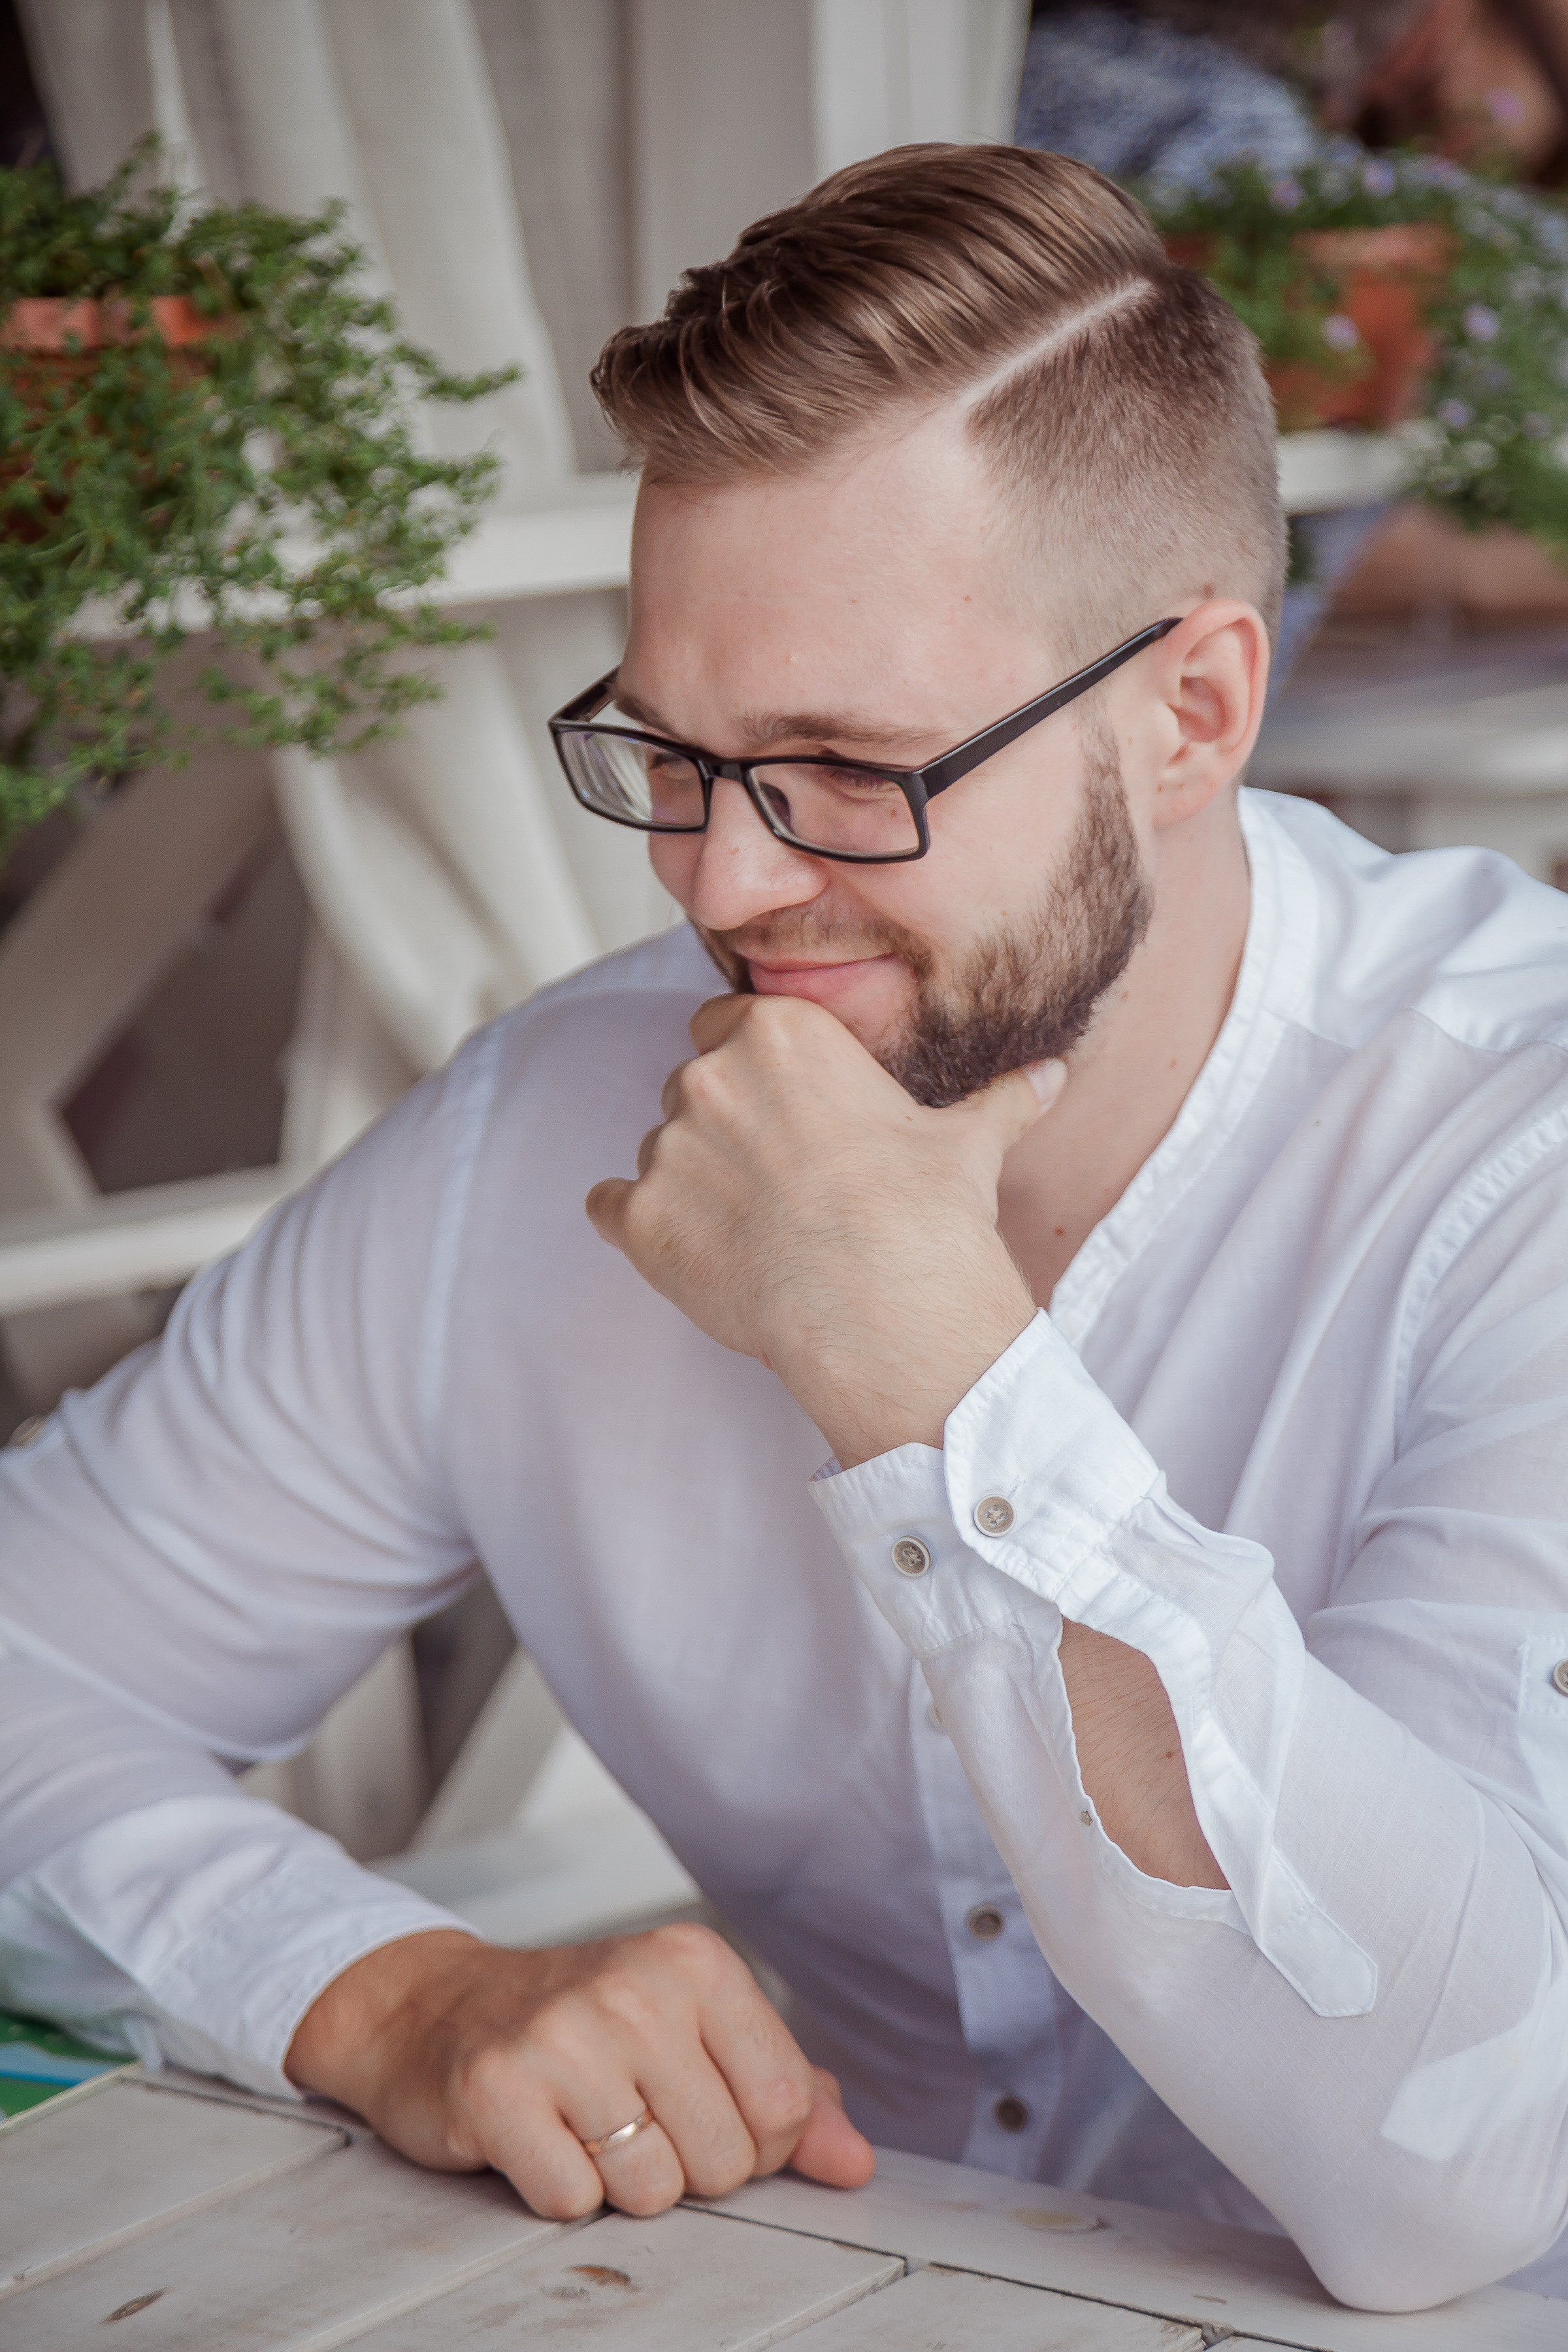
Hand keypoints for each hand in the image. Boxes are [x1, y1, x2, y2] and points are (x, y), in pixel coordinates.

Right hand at [284, 1922, 874, 2219]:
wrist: (437, 2006)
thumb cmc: (580, 2026)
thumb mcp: (693, 2032)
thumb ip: (788, 2093)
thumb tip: (855, 2161)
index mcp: (697, 1963)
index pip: (785, 2107)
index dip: (753, 2141)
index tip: (700, 2110)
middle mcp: (636, 1988)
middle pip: (725, 2162)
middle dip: (683, 2165)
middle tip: (628, 2114)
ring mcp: (563, 2036)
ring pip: (652, 2191)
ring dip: (619, 2182)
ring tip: (582, 2122)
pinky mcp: (497, 2089)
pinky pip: (572, 2201)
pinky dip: (557, 2189)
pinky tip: (537, 2137)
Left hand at [587, 993, 1061, 1466]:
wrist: (886, 1314)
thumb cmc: (930, 1217)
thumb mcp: (970, 1143)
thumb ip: (1000, 1098)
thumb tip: (1052, 1073)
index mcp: (779, 1033)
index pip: (730, 1023)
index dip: (759, 1073)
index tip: (791, 1118)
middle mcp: (709, 1075)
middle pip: (692, 1087)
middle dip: (726, 1129)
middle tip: (782, 1187)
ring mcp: (665, 1148)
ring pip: (660, 1152)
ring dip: (693, 1184)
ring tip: (758, 1235)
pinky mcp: (638, 1220)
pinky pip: (610, 1207)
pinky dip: (641, 1229)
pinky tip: (701, 1257)